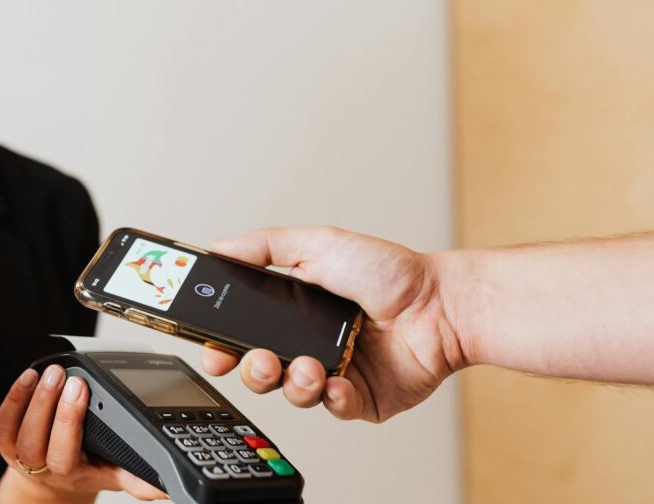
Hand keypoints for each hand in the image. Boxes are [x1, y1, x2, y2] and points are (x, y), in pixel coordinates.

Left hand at [0, 365, 168, 502]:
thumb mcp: (113, 475)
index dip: (70, 422)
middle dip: (54, 406)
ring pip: (19, 431)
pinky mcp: (5, 441)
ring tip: (52, 373)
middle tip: (71, 377)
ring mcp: (20, 454)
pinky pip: (2, 423)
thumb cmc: (83, 470)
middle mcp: (42, 466)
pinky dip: (12, 399)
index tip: (85, 390)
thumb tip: (167, 486)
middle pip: (39, 442)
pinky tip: (28, 378)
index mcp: (70, 473)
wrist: (51, 483)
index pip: (67, 455)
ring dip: (33, 400)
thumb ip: (137, 478)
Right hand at [200, 227, 466, 422]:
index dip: (223, 342)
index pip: (244, 332)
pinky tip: (338, 381)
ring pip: (292, 393)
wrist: (442, 305)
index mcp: (293, 311)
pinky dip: (332, 398)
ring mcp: (334, 373)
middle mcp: (309, 343)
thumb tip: (221, 246)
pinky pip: (333, 409)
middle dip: (253, 370)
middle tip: (260, 361)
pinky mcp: (361, 399)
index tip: (211, 347)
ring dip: (293, 383)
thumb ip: (267, 245)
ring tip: (309, 366)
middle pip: (261, 369)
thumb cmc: (391, 273)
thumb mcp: (320, 243)